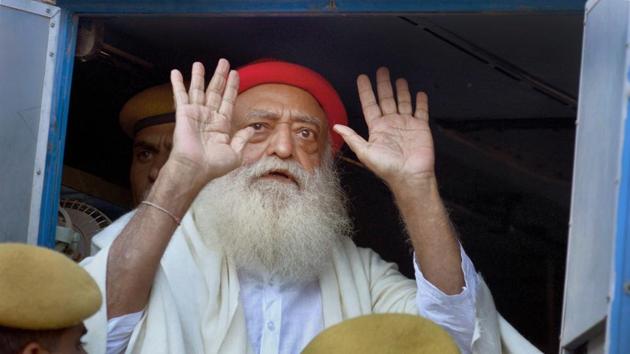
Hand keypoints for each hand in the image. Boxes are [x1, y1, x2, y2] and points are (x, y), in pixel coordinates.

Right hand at [168, 59, 253, 188]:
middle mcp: (208, 117)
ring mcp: (195, 115)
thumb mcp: (235, 154)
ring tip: (199, 63)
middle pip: (215, 91)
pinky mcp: (183, 114)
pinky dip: (177, 84)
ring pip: (198, 90)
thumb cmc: (214, 166)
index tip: (236, 73)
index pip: (228, 101)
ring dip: (199, 76)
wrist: (195, 169)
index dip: (232, 87)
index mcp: (221, 125)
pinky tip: (175, 72)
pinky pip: (181, 96)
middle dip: (219, 76)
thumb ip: (242, 139)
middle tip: (223, 62)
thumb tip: (250, 129)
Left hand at [333, 67, 434, 189]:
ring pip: (403, 102)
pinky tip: (419, 93)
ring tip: (399, 79)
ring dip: (401, 91)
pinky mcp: (420, 127)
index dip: (366, 91)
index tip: (362, 78)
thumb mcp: (365, 152)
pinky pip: (421, 111)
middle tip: (381, 70)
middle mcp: (391, 124)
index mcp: (377, 128)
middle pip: (386, 99)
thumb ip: (352, 137)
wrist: (410, 176)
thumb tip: (336, 127)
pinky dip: (420, 102)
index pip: (370, 105)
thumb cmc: (387, 167)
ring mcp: (406, 124)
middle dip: (383, 85)